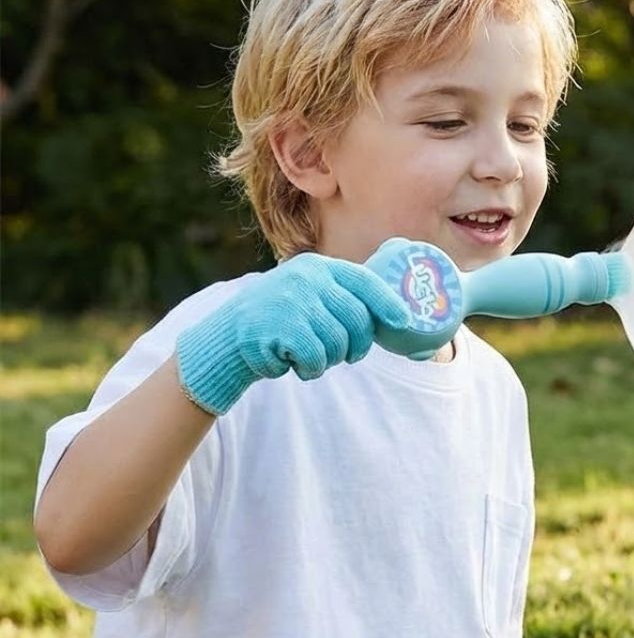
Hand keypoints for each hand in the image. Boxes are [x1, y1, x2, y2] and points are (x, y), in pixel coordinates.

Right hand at [176, 252, 409, 413]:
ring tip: (309, 356)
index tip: (404, 321)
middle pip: (357, 319)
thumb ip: (339, 296)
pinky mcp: (279, 328)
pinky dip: (309, 369)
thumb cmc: (279, 320)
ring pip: (338, 343)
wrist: (226, 337)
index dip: (388, 303)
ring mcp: (292, 302)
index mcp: (318, 268)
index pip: (364, 281)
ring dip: (328, 360)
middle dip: (357, 345)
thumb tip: (396, 315)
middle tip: (349, 356)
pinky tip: (293, 364)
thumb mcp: (307, 293)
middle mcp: (307, 279)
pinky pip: (315, 358)